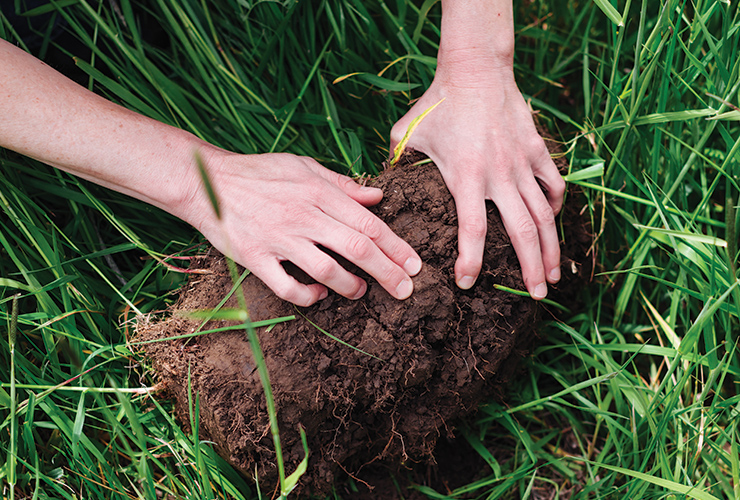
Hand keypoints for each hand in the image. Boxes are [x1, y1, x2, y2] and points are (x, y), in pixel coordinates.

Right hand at [182, 150, 421, 306]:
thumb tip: (378, 197)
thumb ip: (342, 184)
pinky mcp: (254, 257)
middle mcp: (302, 215)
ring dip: (350, 286)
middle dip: (387, 272)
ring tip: (362, 291)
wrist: (206, 181)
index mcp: (318, 192)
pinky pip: (286, 286)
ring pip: (326, 269)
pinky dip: (307, 295)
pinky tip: (320, 295)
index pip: (367, 223)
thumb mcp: (303, 167)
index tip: (415, 265)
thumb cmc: (259, 172)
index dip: (395, 246)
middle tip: (405, 291)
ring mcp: (278, 238)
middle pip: (356, 248)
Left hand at [390, 69, 564, 298]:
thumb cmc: (438, 103)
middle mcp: (499, 176)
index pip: (473, 231)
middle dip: (530, 269)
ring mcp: (522, 163)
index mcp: (466, 177)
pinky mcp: (537, 149)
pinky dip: (555, 206)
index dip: (471, 261)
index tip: (468, 283)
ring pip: (544, 215)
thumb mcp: (407, 133)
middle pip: (522, 233)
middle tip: (537, 296)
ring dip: (550, 248)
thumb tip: (380, 187)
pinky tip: (552, 223)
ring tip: (553, 275)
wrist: (476, 69)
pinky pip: (553, 184)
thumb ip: (397, 163)